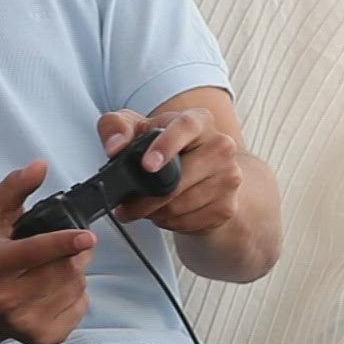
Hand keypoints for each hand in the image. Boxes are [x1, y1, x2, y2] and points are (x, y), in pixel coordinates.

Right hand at [0, 159, 97, 343]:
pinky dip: (76, 294)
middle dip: (72, 253)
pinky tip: (56, 289)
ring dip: (74, 272)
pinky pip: (80, 307)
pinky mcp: (44, 339)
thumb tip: (38, 166)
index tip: (87, 237)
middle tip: (65, 246)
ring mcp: (24, 323)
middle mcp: (4, 298)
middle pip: (63, 268)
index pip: (33, 252)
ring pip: (75, 287)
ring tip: (55, 268)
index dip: (62, 242)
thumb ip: (15, 188)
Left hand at [97, 106, 242, 233]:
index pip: (186, 127)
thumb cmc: (165, 146)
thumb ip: (116, 127)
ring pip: (180, 205)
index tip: (147, 165)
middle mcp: (220, 146)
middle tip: (126, 205)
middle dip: (144, 198)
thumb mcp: (136, 128)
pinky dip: (169, 222)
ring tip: (146, 206)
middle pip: (179, 180)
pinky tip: (166, 212)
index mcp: (198, 120)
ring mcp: (228, 177)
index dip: (166, 145)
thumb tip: (115, 146)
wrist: (201, 172)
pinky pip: (188, 222)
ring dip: (154, 213)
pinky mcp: (227, 206)